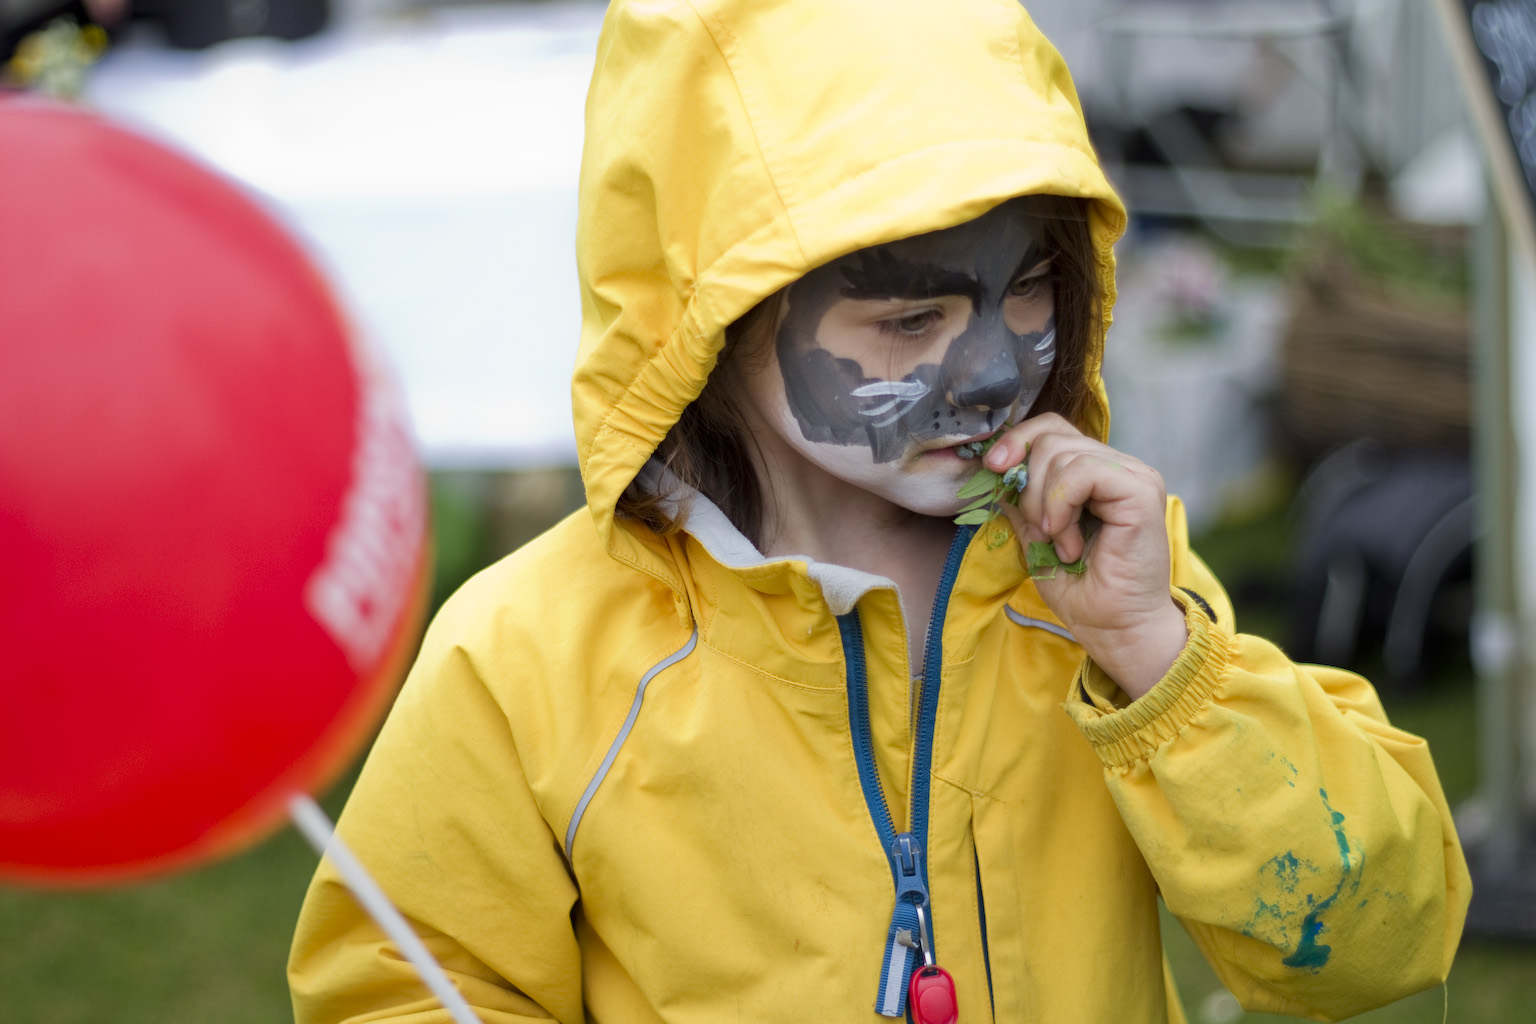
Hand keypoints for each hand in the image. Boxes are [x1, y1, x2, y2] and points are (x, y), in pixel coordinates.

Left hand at [983, 414, 1186, 699]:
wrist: (1118, 629)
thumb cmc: (1084, 592)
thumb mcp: (1036, 538)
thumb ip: (1021, 501)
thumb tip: (995, 470)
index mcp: (1097, 473)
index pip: (1051, 428)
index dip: (1017, 441)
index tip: (993, 469)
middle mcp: (1118, 466)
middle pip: (1050, 436)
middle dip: (1027, 484)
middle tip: (1040, 530)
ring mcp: (1133, 475)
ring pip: (1060, 452)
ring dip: (1044, 503)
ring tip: (1060, 543)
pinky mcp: (1140, 489)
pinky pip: (1082, 471)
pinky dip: (1060, 504)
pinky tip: (1067, 539)